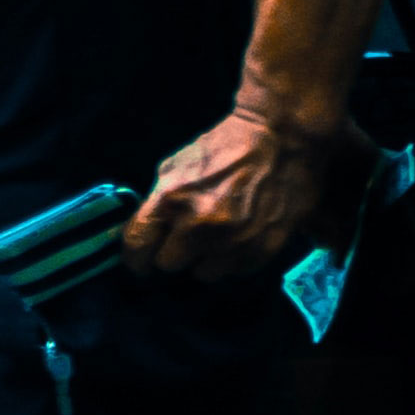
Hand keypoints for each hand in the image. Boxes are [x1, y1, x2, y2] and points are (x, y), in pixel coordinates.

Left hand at [126, 101, 353, 275]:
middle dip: (173, 252)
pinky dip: (233, 258)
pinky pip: (234, 271)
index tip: (141, 261)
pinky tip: (239, 235)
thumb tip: (140, 234)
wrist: (279, 140)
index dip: (135, 257)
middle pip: (168, 265)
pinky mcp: (262, 250)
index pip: (137, 247)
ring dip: (204, 259)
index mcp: (170, 201)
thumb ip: (154, 204)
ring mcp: (232, 242)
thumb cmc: (221, 149)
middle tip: (183, 238)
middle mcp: (199, 228)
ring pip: (203, 274)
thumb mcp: (173, 168)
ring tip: (215, 236)